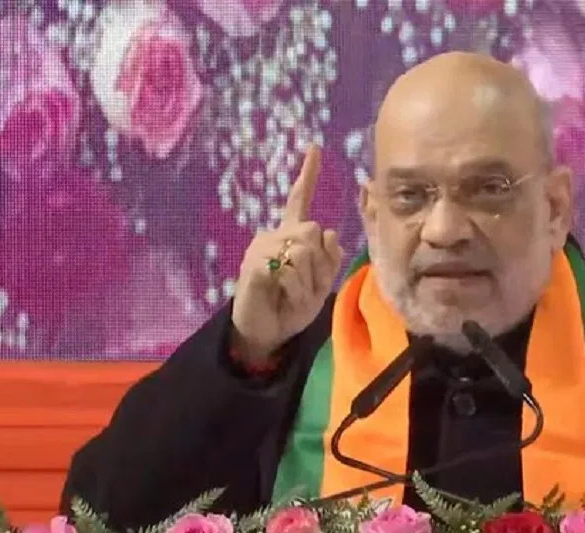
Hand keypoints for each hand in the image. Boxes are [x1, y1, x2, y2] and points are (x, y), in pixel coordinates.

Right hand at [230, 145, 343, 363]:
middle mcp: (276, 235)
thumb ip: (330, 259)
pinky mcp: (253, 265)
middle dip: (320, 264)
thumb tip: (331, 233)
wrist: (266, 333)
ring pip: (303, 249)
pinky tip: (283, 296)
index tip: (315, 147)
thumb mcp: (321, 284)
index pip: (300, 200)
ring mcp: (262, 248)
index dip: (308, 174)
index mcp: (292, 236)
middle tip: (307, 288)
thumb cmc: (292, 307)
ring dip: (308, 280)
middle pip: (315, 230)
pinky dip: (294, 287)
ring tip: (293, 295)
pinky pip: (287, 267)